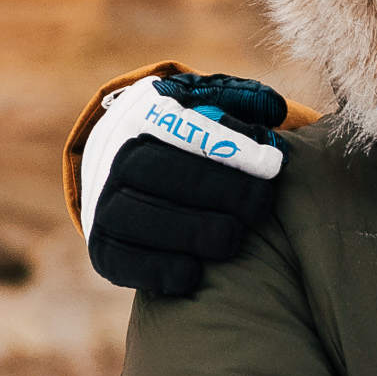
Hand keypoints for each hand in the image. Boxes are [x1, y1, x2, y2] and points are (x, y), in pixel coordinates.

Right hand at [79, 71, 290, 297]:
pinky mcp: (103, 249)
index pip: (185, 128)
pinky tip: (194, 273)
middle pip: (161, 173)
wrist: (120, 171)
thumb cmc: (180, 139)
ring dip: (192, 231)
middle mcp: (118, 159)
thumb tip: (273, 109)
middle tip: (260, 206)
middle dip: (216, 190)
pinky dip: (158, 269)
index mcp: (144, 117)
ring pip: (141, 219)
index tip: (273, 165)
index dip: (230, 147)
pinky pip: (125, 262)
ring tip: (233, 239)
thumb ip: (238, 102)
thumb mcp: (204, 106)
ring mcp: (105, 205)